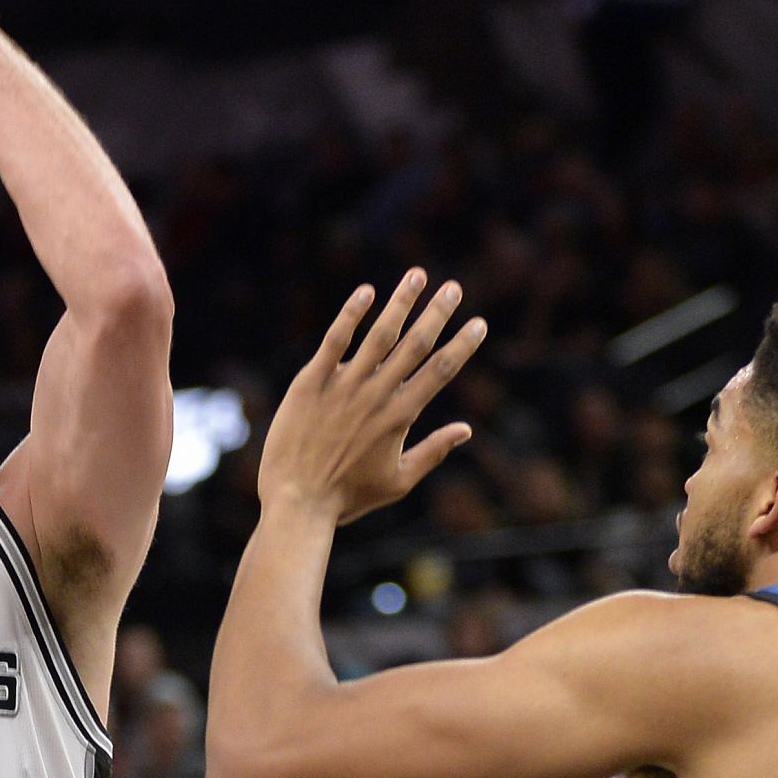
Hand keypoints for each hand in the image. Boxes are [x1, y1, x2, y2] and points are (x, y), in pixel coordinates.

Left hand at [258, 269, 485, 524]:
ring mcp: (343, 386)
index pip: (439, 372)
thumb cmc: (349, 497)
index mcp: (400, 417)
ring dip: (401, 303)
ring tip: (418, 275)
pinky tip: (367, 292)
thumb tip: (467, 429)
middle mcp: (376, 395)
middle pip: (414, 346)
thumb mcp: (399, 481)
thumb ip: (433, 451)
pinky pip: (334, 342)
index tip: (479, 324)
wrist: (298, 502)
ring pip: (378, 336)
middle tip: (454, 288)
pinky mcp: (311, 382)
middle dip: (437, 314)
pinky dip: (351, 315)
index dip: (462, 346)